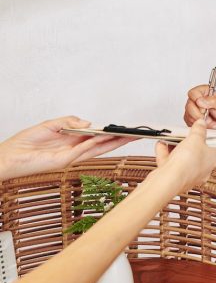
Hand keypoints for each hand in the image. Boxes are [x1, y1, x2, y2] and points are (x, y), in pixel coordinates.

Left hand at [0, 116, 129, 179]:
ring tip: (127, 137)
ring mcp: (71, 157)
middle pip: (102, 145)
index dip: (111, 134)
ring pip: (97, 150)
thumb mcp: (50, 124)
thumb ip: (70, 121)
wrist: (8, 156)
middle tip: (135, 135)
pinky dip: (92, 145)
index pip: (97, 138)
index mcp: (72, 141)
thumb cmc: (24, 142)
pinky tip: (101, 138)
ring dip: (112, 144)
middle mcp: (74, 150)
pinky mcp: (63, 161)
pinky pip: (82, 151)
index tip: (124, 129)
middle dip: (119, 140)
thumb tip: (89, 123)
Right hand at [155, 120, 215, 190]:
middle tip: (188, 136)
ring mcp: (190, 175)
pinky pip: (171, 164)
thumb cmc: (187, 162)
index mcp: (214, 159)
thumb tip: (201, 124)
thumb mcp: (195, 139)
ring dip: (176, 148)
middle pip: (202, 153)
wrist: (169, 181)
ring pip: (185, 158)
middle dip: (193, 144)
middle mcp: (204, 169)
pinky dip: (165, 155)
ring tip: (170, 140)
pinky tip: (161, 145)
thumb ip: (198, 130)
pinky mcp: (176, 179)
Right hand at [184, 84, 215, 129]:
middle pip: (189, 105)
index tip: (205, 107)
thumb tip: (199, 100)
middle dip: (199, 113)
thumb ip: (212, 100)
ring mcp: (192, 108)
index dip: (197, 101)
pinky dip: (197, 123)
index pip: (193, 93)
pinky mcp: (190, 117)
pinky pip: (189, 122)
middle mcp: (196, 99)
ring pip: (188, 115)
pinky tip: (204, 121)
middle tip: (207, 114)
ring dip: (199, 119)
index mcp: (203, 91)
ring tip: (208, 118)